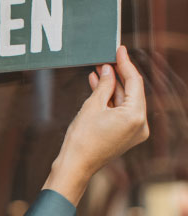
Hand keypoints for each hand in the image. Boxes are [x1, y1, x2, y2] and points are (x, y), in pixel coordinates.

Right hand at [44, 45, 148, 204]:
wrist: (75, 166)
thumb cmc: (81, 140)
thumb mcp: (92, 106)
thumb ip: (104, 85)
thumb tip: (108, 70)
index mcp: (135, 115)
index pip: (134, 82)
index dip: (125, 64)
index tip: (119, 49)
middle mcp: (141, 124)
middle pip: (132, 92)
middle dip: (117, 76)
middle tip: (105, 61)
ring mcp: (135, 132)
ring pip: (125, 102)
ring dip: (112, 89)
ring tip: (97, 73)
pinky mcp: (126, 136)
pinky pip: (121, 113)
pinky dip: (111, 102)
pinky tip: (98, 90)